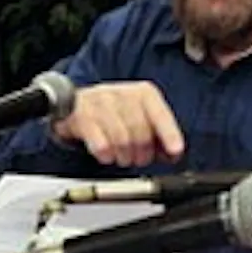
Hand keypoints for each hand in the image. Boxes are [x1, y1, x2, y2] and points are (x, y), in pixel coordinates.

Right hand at [52, 82, 183, 166]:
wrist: (75, 106)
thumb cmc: (115, 115)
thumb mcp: (141, 119)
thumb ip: (159, 136)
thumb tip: (173, 154)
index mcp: (143, 93)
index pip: (160, 114)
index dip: (169, 134)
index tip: (176, 151)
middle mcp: (122, 93)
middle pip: (141, 132)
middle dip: (143, 154)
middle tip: (138, 159)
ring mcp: (100, 103)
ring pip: (122, 140)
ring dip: (124, 157)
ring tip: (122, 157)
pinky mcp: (81, 117)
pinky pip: (101, 145)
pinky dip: (107, 156)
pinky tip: (107, 154)